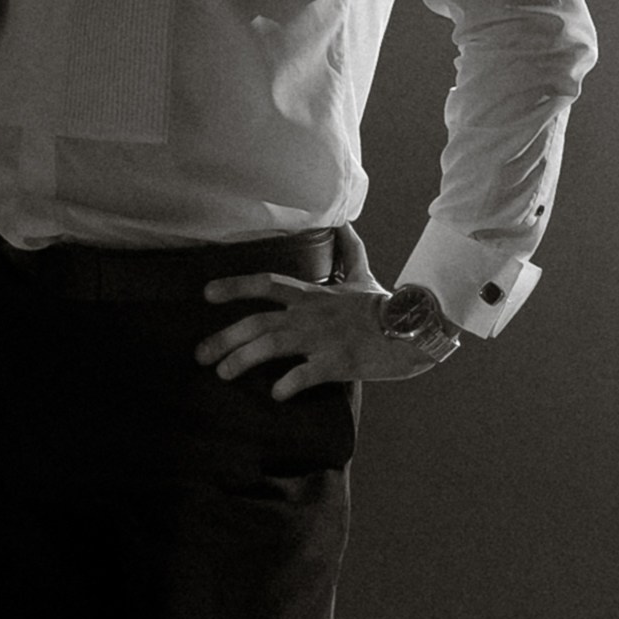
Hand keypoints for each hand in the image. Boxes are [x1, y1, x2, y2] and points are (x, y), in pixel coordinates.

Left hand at [195, 225, 441, 397]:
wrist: (417, 327)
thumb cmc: (386, 305)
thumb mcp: (363, 275)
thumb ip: (348, 251)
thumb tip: (343, 224)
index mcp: (312, 294)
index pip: (266, 283)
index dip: (234, 286)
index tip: (206, 293)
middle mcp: (310, 314)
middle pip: (257, 322)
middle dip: (224, 338)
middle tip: (201, 355)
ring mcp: (323, 338)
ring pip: (272, 346)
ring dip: (243, 360)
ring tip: (223, 374)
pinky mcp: (339, 363)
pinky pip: (306, 374)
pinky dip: (288, 384)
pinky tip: (275, 395)